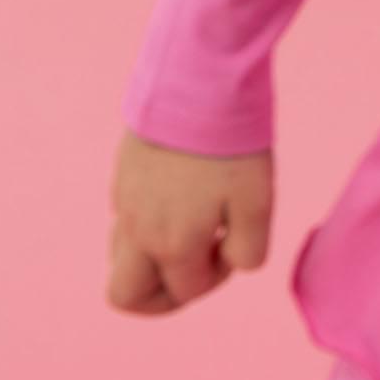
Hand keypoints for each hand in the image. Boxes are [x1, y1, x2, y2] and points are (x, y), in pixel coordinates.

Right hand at [105, 126, 272, 314]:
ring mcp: (124, 203)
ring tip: (192, 224)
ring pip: (121, 258)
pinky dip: (147, 225)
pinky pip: (124, 220)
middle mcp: (138, 231)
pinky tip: (179, 194)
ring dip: (152, 258)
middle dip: (161, 295)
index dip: (216, 277)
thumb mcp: (258, 201)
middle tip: (198, 262)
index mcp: (173, 244)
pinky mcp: (122, 176)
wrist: (199, 82)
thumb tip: (230, 265)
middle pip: (124, 296)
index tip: (232, 241)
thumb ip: (247, 249)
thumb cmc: (233, 145)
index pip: (187, 291)